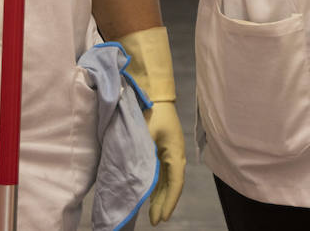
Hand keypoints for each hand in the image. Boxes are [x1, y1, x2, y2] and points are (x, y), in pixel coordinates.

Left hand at [142, 101, 184, 224]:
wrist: (154, 91)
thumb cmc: (152, 111)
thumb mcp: (145, 133)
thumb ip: (141, 154)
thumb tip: (134, 176)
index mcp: (175, 152)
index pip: (175, 183)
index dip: (169, 201)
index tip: (163, 217)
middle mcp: (176, 155)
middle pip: (171, 185)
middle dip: (164, 204)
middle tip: (156, 221)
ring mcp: (170, 153)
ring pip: (167, 181)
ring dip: (161, 197)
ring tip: (153, 214)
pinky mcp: (163, 150)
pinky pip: (163, 173)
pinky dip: (158, 186)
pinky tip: (151, 195)